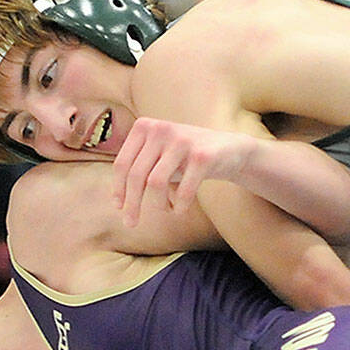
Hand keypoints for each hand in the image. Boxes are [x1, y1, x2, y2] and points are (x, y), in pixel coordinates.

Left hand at [113, 117, 256, 225]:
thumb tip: (118, 202)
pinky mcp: (202, 156)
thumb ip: (139, 169)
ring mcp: (182, 141)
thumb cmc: (187, 158)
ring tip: (164, 212)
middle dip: (132, 204)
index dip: (118, 188)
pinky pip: (183, 191)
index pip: (122, 163)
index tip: (119, 208)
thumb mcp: (160, 155)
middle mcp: (161, 129)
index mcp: (145, 126)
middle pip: (136, 175)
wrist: (231, 149)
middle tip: (131, 223)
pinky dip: (179, 206)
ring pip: (155, 184)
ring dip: (156, 206)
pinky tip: (180, 210)